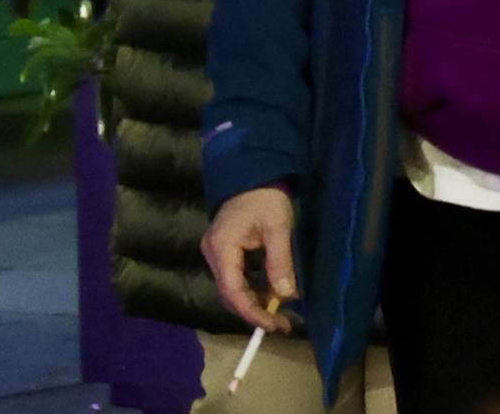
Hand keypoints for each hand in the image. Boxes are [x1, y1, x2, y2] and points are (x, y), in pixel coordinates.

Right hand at [202, 187, 298, 333]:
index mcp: (222, 248)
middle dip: (255, 312)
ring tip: (281, 314)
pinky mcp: (224, 252)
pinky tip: (271, 294)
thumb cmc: (266, 198)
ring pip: (233, 289)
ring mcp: (216, 253)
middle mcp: (213, 254)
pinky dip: (253, 289)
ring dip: (255, 303)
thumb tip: (286, 296)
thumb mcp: (278, 227)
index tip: (273, 325)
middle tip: (283, 323)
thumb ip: (280, 262)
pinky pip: (236, 278)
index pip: (232, 291)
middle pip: (230, 294)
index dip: (252, 312)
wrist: (254, 173)